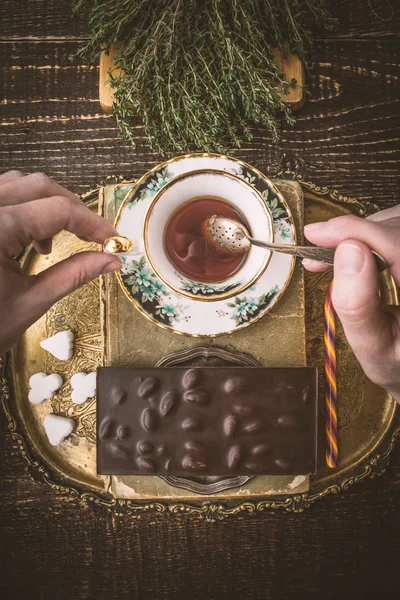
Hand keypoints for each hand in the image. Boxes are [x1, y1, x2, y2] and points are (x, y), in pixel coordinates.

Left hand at [0, 171, 121, 354]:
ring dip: (46, 205)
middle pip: (39, 186)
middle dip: (71, 209)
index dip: (92, 223)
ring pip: (18, 184)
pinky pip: (2, 195)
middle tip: (91, 238)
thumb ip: (74, 274)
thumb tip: (112, 261)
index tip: (113, 240)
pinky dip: (23, 207)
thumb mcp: (31, 302)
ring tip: (50, 244)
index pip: (58, 210)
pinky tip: (26, 239)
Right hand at [303, 204, 399, 402]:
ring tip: (326, 258)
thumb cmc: (395, 363)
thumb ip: (359, 306)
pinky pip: (392, 233)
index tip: (315, 234)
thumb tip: (346, 252)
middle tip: (315, 253)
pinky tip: (347, 252)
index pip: (396, 242)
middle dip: (352, 235)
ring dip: (358, 235)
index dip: (354, 231)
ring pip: (392, 225)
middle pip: (393, 229)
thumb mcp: (374, 348)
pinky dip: (368, 238)